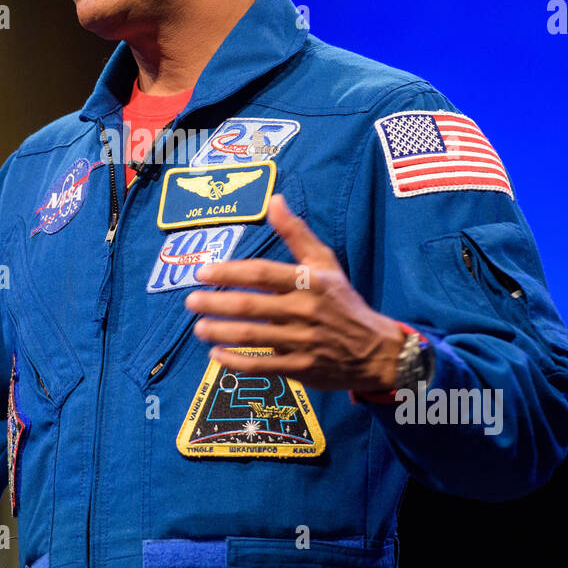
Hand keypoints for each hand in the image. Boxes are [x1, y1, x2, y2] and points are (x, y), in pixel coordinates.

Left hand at [185, 194, 405, 391]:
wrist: (376, 350)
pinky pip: (263, 366)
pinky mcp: (301, 369)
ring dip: (221, 332)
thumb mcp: (325, 263)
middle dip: (216, 303)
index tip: (202, 272)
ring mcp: (303, 342)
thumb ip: (296, 233)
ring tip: (198, 327)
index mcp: (309, 281)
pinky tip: (216, 355)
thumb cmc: (343, 301)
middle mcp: (305, 310)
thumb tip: (274, 199)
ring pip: (254, 337)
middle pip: (252, 306)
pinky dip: (236, 362)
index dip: (230, 272)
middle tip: (191, 301)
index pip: (262, 273)